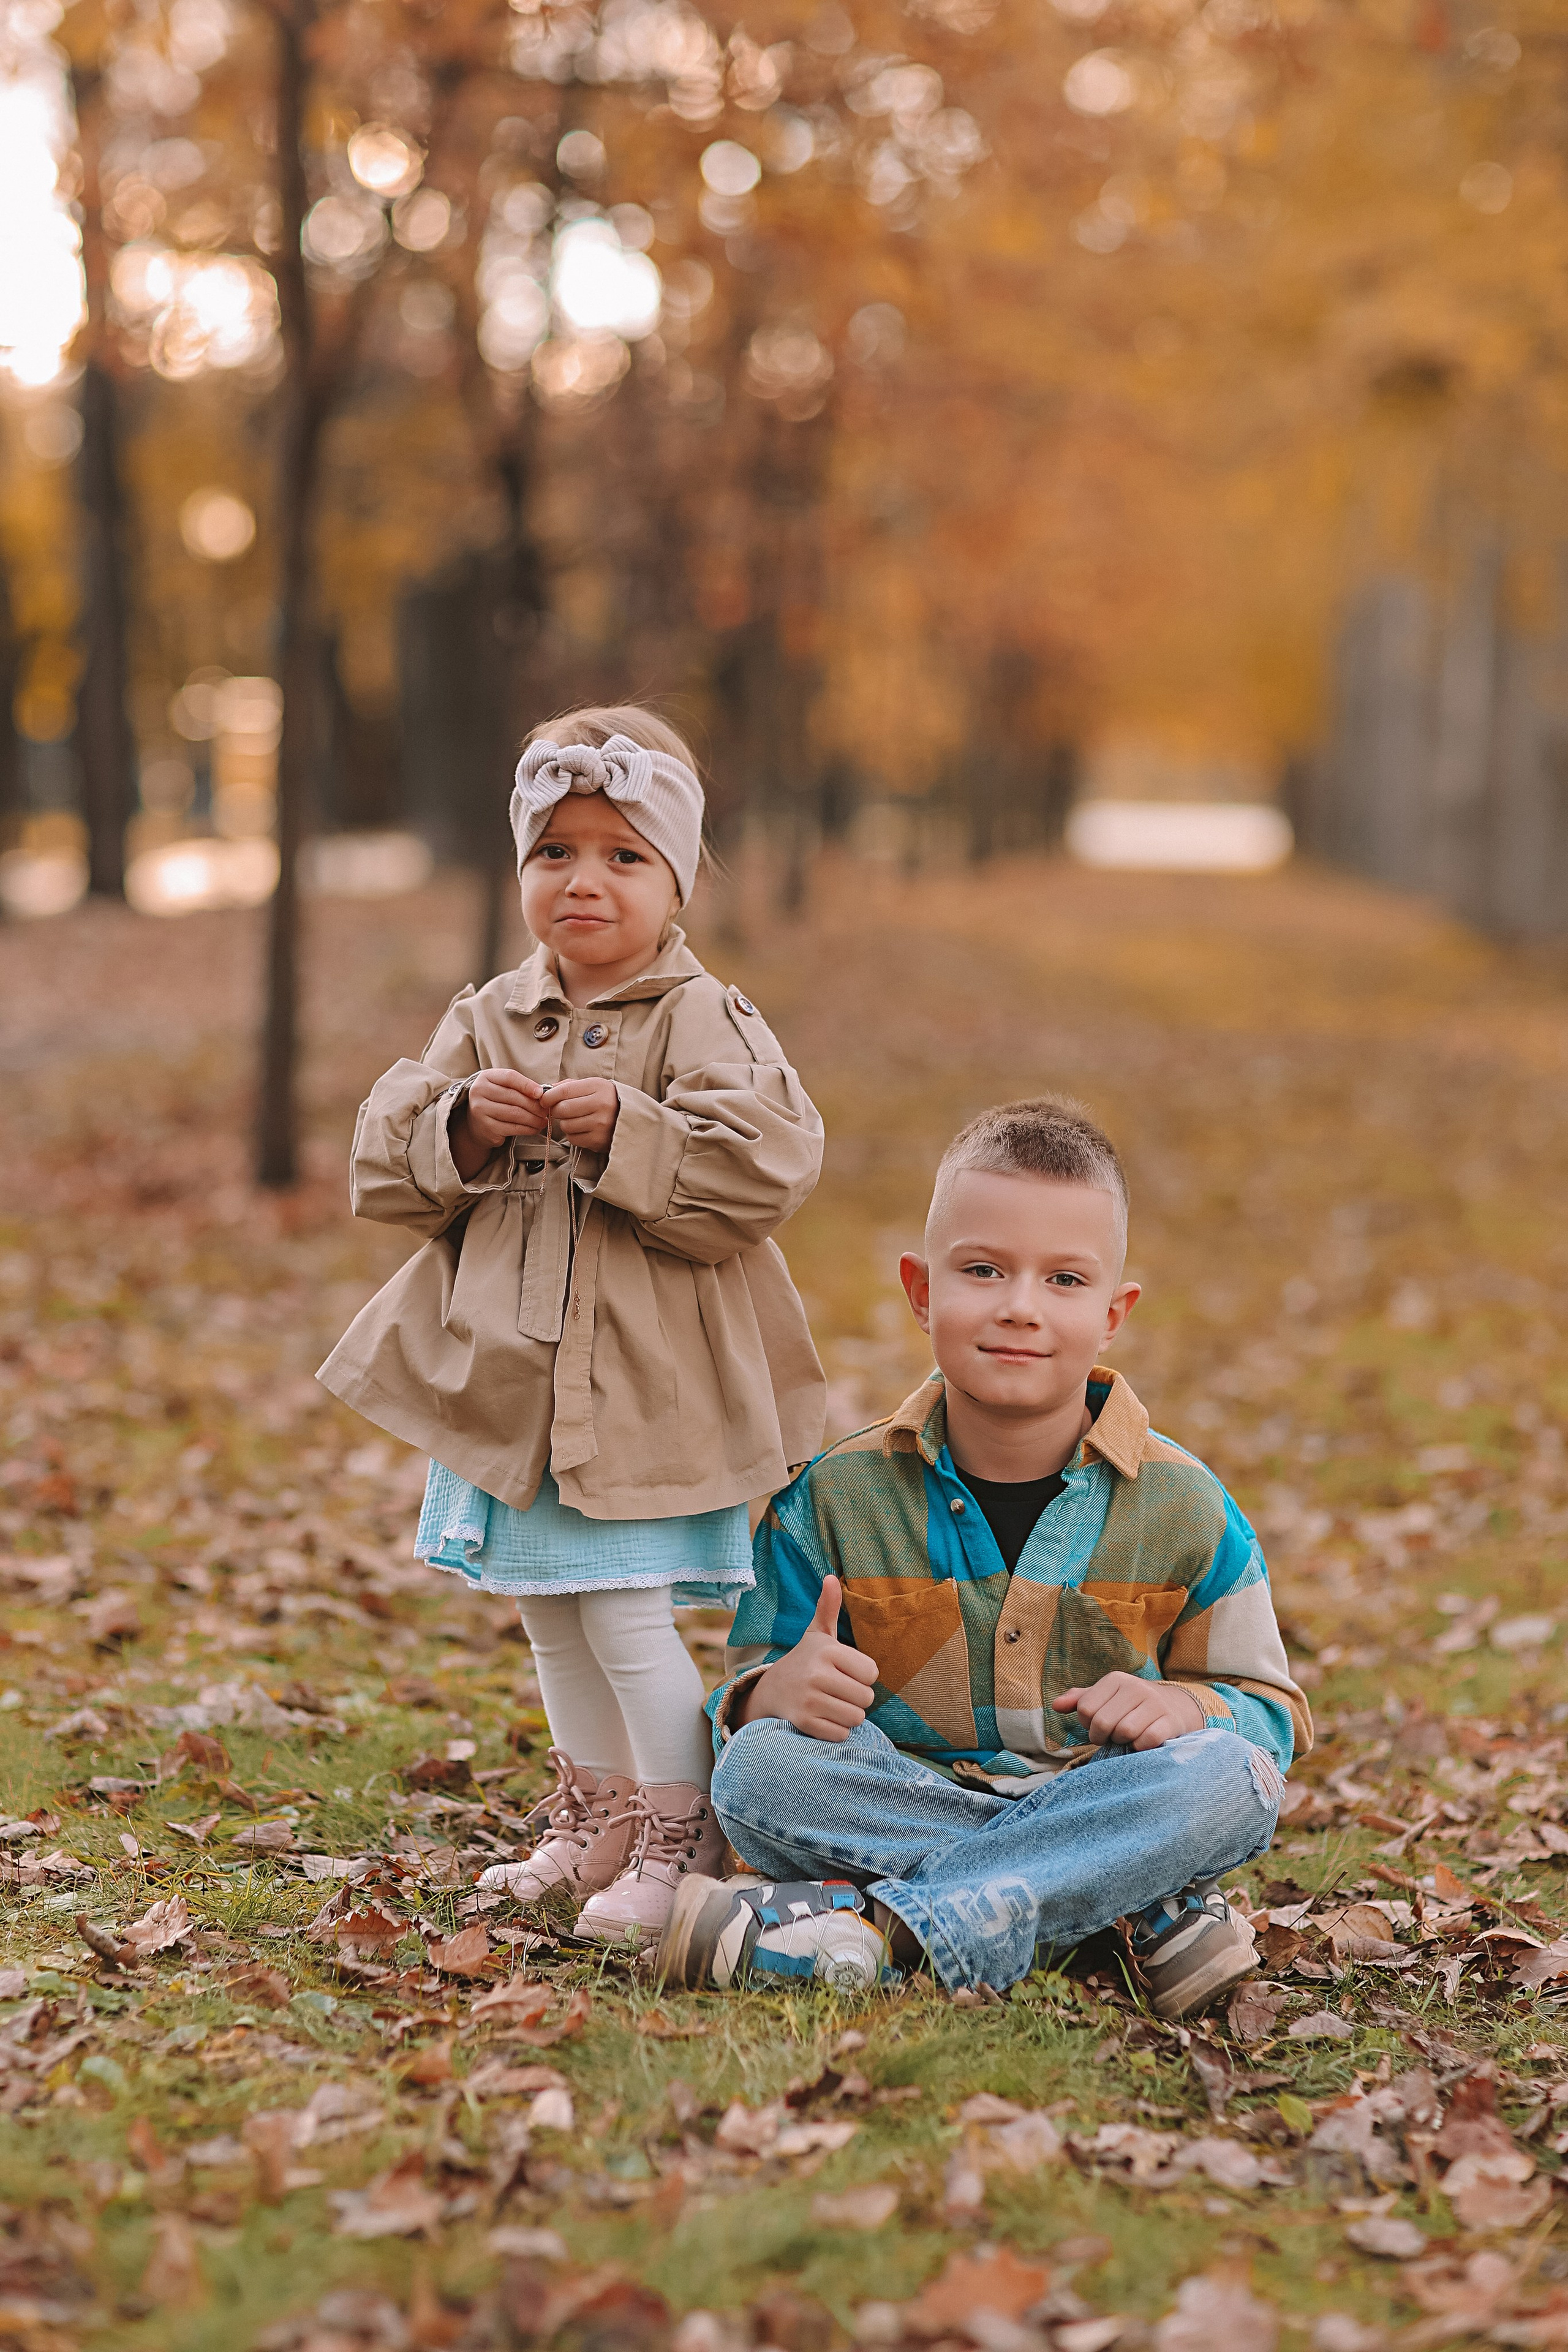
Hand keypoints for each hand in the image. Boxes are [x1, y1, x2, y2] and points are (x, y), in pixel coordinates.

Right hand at [452, 1069, 548, 1178]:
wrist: (476, 1124)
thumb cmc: (496, 1101)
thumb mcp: (504, 1088)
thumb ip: (521, 1087)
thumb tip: (545, 1092)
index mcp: (485, 1077)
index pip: (510, 1077)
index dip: (527, 1084)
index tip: (541, 1093)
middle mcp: (479, 1092)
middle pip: (514, 1096)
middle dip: (535, 1105)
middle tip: (547, 1110)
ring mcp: (481, 1110)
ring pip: (515, 1113)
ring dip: (534, 1118)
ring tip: (543, 1121)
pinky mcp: (486, 1127)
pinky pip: (513, 1128)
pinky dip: (528, 1129)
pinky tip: (535, 1128)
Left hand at [541, 1077, 619, 1154]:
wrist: (629, 1118)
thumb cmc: (605, 1100)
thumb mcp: (592, 1086)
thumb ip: (569, 1086)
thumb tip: (546, 1090)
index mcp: (598, 1087)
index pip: (564, 1091)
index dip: (549, 1096)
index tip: (545, 1100)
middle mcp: (601, 1104)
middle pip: (562, 1109)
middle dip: (557, 1111)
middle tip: (562, 1111)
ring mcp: (600, 1124)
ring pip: (566, 1125)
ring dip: (565, 1123)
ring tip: (576, 1120)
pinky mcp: (598, 1140)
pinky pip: (572, 1138)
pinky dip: (573, 1135)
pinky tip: (582, 1130)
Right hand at [734, 1574, 879, 1742]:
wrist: (769, 1691)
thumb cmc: (804, 1662)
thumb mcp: (816, 1634)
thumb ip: (828, 1608)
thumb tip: (831, 1577)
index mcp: (827, 1650)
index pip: (872, 1673)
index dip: (862, 1676)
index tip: (845, 1672)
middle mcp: (817, 1673)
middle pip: (866, 1698)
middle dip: (857, 1699)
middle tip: (838, 1691)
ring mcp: (808, 1699)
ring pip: (856, 1718)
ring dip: (848, 1716)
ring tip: (831, 1704)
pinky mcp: (803, 1723)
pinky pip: (840, 1734)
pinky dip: (835, 1731)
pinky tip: (821, 1718)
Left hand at [1053, 1672, 1205, 1750]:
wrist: (1174, 1707)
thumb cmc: (1130, 1705)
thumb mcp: (1105, 1697)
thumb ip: (1079, 1700)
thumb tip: (1055, 1706)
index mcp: (1115, 1680)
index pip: (1085, 1709)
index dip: (1087, 1724)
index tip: (1096, 1725)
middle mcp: (1136, 1687)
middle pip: (1103, 1722)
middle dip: (1103, 1736)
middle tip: (1110, 1736)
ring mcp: (1155, 1704)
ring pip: (1124, 1732)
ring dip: (1121, 1742)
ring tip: (1126, 1738)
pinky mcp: (1170, 1722)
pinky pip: (1146, 1741)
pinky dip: (1139, 1747)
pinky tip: (1141, 1743)